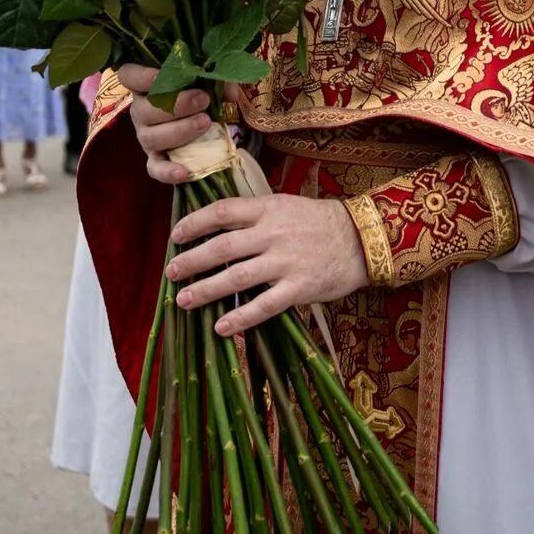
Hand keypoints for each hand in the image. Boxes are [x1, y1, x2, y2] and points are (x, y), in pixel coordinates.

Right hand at [116, 64, 220, 184]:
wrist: (203, 121)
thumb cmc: (199, 92)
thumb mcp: (207, 80)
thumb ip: (216, 80)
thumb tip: (230, 94)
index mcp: (145, 85)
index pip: (128, 76)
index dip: (140, 76)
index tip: (160, 76)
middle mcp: (140, 111)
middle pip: (143, 110)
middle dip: (175, 105)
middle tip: (203, 100)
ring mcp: (146, 136)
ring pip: (150, 137)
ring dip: (179, 131)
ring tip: (205, 123)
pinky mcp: (155, 159)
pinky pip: (155, 168)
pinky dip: (167, 171)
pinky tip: (184, 172)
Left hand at [167, 193, 369, 334]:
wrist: (362, 239)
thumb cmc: (319, 223)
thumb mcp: (286, 206)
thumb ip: (255, 215)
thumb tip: (218, 227)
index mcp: (268, 209)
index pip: (222, 212)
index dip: (195, 223)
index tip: (175, 236)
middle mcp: (273, 234)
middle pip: (222, 246)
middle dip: (192, 260)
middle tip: (170, 272)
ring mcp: (286, 262)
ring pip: (237, 276)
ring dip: (206, 289)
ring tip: (183, 300)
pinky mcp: (299, 288)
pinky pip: (264, 306)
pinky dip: (240, 317)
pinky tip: (220, 327)